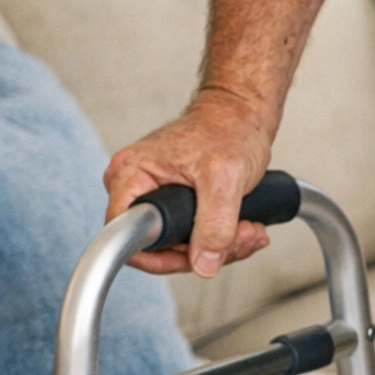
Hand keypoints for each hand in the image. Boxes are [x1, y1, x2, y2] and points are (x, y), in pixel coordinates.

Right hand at [104, 89, 277, 277]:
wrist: (244, 112)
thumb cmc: (230, 128)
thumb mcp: (225, 178)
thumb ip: (214, 224)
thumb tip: (203, 263)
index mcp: (131, 174)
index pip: (125, 236)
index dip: (160, 257)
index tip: (194, 256)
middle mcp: (135, 184)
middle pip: (156, 245)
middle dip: (203, 250)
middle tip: (239, 238)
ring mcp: (153, 192)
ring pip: (178, 244)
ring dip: (219, 245)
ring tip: (249, 230)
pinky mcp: (172, 200)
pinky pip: (189, 234)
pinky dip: (220, 237)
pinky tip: (243, 228)